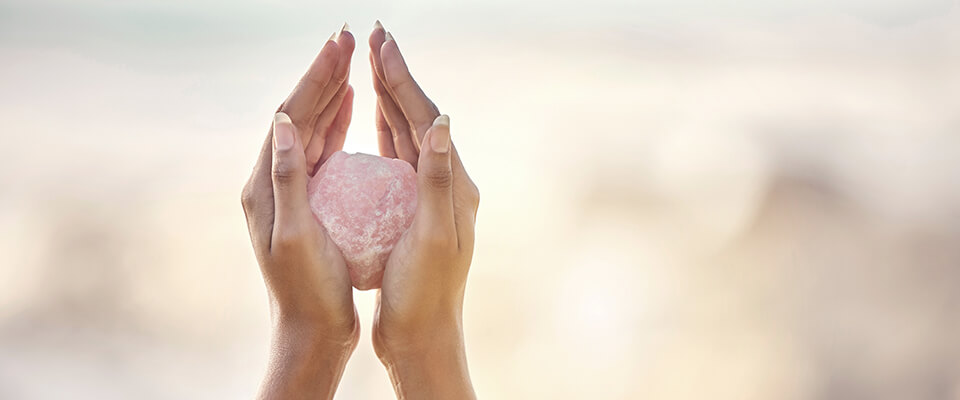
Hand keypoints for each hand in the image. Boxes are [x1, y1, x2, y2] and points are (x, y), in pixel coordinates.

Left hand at [241, 25, 356, 399]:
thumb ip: (288, 179)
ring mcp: (290, 188)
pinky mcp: (309, 198)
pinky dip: (336, 120)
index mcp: (263, 184)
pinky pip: (323, 148)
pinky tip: (350, 105)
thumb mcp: (295, 236)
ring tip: (350, 58)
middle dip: (323, 74)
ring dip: (330, 91)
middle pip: (298, 113)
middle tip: (347, 37)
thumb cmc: (307, 290)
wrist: (310, 329)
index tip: (339, 46)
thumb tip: (284, 121)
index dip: (315, 78)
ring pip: (311, 126)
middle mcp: (270, 179)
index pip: (289, 116)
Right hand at [368, 23, 480, 398]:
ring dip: (390, 95)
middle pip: (419, 117)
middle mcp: (449, 182)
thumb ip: (438, 180)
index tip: (381, 44)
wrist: (424, 334)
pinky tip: (374, 115)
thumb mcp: (433, 237)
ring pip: (408, 132)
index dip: (402, 80)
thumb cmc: (424, 293)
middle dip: (395, 75)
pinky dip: (385, 128)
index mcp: (456, 184)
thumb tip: (444, 122)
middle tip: (374, 36)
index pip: (426, 119)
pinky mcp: (414, 206)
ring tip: (371, 62)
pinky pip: (398, 156)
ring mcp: (432, 193)